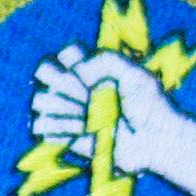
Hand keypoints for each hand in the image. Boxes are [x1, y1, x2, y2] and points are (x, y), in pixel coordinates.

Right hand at [28, 40, 195, 195]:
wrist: (156, 141)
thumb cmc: (149, 105)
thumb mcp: (135, 73)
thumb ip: (105, 60)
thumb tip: (76, 71)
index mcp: (93, 70)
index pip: (65, 54)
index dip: (70, 58)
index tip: (90, 70)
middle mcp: (78, 88)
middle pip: (45, 72)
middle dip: (59, 80)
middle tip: (84, 93)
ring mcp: (71, 112)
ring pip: (40, 99)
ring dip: (59, 105)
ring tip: (84, 114)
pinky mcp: (68, 136)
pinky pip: (42, 127)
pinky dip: (57, 127)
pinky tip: (80, 130)